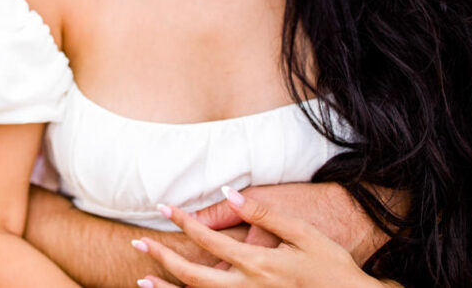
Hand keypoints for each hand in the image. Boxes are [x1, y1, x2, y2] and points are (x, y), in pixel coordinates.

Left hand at [131, 187, 391, 287]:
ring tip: (141, 280)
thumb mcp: (303, 233)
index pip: (208, 238)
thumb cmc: (334, 266)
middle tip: (137, 245)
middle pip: (193, 275)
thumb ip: (264, 214)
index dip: (182, 222)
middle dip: (162, 259)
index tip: (163, 208)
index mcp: (259, 263)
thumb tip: (230, 193)